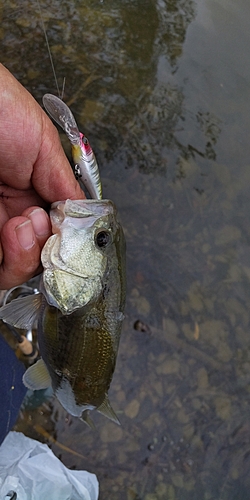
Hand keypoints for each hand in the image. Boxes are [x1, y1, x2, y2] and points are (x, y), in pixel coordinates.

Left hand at [0, 63, 83, 288]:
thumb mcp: (42, 144)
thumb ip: (64, 184)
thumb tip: (84, 216)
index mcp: (28, 194)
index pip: (52, 235)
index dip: (64, 243)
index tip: (69, 235)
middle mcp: (7, 212)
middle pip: (34, 258)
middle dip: (45, 250)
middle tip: (42, 223)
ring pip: (12, 266)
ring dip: (28, 255)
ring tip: (25, 224)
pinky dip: (10, 256)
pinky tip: (14, 229)